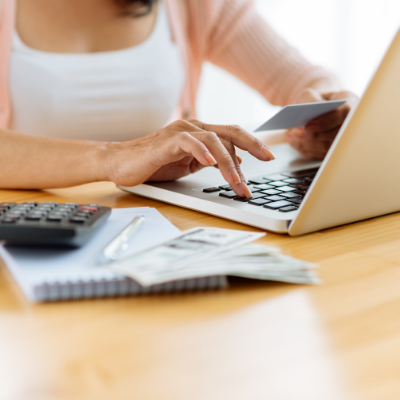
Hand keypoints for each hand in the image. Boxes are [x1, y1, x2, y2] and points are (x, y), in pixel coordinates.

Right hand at [104, 119, 274, 197]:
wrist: (121, 162)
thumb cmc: (153, 164)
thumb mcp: (187, 165)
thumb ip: (208, 161)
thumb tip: (232, 164)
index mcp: (199, 133)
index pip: (231, 135)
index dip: (252, 144)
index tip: (269, 156)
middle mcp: (192, 128)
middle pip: (229, 132)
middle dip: (252, 145)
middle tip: (268, 158)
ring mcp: (179, 132)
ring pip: (213, 140)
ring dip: (228, 164)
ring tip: (237, 183)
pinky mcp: (166, 141)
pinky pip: (188, 142)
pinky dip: (201, 152)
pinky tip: (211, 163)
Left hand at [286, 88, 357, 158]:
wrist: (315, 109)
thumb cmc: (313, 100)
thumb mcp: (309, 94)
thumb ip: (310, 100)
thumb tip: (312, 112)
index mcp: (349, 104)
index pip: (344, 114)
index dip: (326, 121)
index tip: (308, 125)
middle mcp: (350, 123)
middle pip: (336, 134)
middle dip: (314, 135)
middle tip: (296, 132)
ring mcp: (342, 138)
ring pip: (327, 147)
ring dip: (306, 143)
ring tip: (291, 136)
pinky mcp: (333, 150)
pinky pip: (319, 154)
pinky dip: (304, 148)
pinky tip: (292, 141)